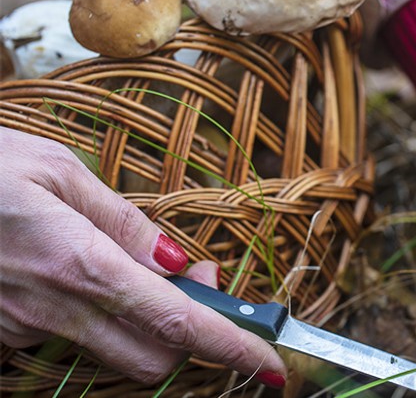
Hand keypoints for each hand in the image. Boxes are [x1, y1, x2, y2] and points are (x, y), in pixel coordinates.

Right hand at [0, 127, 286, 386]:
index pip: (175, 322)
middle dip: (191, 338)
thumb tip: (183, 265)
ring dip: (142, 327)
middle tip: (199, 287)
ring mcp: (21, 331)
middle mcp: (52, 310)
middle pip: (152, 358)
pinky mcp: (1, 336)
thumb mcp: (58, 172)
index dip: (231, 346)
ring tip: (135, 271)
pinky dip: (93, 320)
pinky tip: (76, 278)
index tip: (270, 362)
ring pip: (109, 353)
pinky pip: (64, 341)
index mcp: (79, 263)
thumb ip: (127, 224)